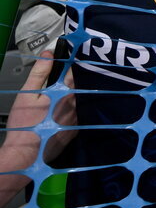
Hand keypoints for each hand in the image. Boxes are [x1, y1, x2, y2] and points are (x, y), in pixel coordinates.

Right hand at [4, 50, 75, 166]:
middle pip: (78, 86)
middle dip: (71, 81)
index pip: (74, 72)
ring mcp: (77, 118)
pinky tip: (59, 113)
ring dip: (72, 97)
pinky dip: (71, 111)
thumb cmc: (24, 123)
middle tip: (60, 80)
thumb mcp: (28, 94)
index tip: (70, 59)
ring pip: (79, 101)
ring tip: (58, 98)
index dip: (72, 64)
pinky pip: (77, 115)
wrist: (26, 153)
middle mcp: (76, 104)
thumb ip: (40, 72)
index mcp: (66, 92)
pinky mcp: (75, 130)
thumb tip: (49, 53)